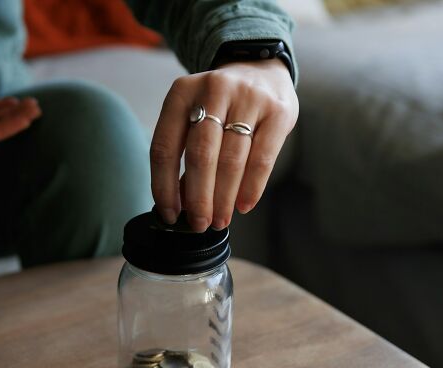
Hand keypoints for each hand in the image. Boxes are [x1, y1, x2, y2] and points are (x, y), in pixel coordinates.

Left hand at [151, 60, 298, 231]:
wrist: (261, 68)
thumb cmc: (221, 104)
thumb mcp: (195, 115)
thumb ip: (186, 152)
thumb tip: (180, 203)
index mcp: (182, 93)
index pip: (165, 147)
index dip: (164, 186)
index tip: (170, 214)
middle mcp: (213, 90)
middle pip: (200, 155)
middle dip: (198, 197)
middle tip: (199, 223)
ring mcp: (248, 98)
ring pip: (231, 159)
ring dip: (224, 198)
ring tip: (220, 220)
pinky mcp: (278, 110)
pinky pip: (263, 158)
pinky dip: (251, 187)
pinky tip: (243, 206)